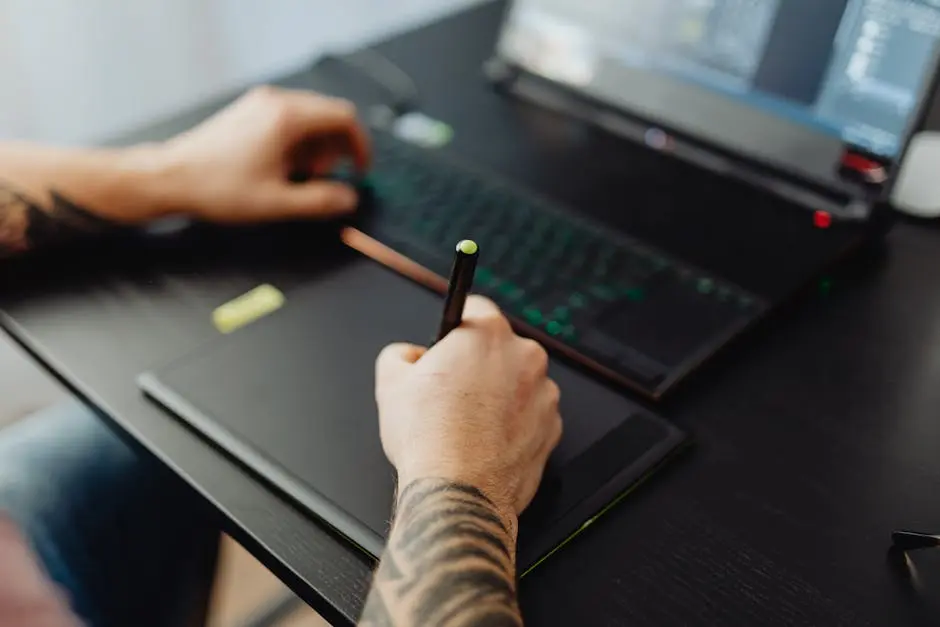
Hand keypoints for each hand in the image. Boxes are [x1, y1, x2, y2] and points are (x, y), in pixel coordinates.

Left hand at [160, 85, 370, 222]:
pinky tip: (282, 167)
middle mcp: (276, 101)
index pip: (344, 118)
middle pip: (329, 116)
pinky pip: (289, 119)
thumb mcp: (277, 203)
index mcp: (287, 118)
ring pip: (310, 118)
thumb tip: (350, 199)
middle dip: (335, 150)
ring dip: (316, 148)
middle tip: (319, 180)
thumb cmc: (218, 189)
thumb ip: (321, 201)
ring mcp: (261, 103)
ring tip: (298, 177)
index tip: (359, 171)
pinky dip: (297, 142)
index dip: (360, 146)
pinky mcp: (250, 110)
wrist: (170, 177)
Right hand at [375, 296, 562, 523]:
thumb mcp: (390, 383)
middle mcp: (524, 356)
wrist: (458, 491)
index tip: (450, 342)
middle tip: (450, 392)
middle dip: (477, 365)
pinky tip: (486, 441)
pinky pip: (531, 416)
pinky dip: (514, 425)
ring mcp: (543, 393)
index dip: (456, 327)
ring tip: (468, 423)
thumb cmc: (429, 439)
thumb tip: (407, 356)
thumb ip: (399, 354)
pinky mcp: (553, 428)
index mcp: (486, 333)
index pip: (474, 307)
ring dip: (499, 396)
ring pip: (517, 383)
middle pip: (499, 348)